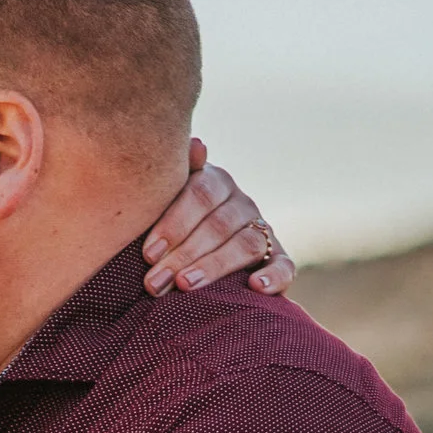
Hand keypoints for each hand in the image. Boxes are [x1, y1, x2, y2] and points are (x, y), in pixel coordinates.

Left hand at [143, 140, 295, 297]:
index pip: (200, 194)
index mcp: (215, 183)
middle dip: (184, 254)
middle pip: (218, 224)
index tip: (148, 253)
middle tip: (154, 283)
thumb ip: (177, 176)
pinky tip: (256, 287)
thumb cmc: (170, 228)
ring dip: (214, 267)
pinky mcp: (278, 258)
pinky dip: (274, 277)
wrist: (197, 250)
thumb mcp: (165, 201)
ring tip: (185, 285)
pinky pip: (284, 266)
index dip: (174, 224)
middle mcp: (241, 204)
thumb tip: (198, 145)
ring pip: (245, 244)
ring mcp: (262, 230)